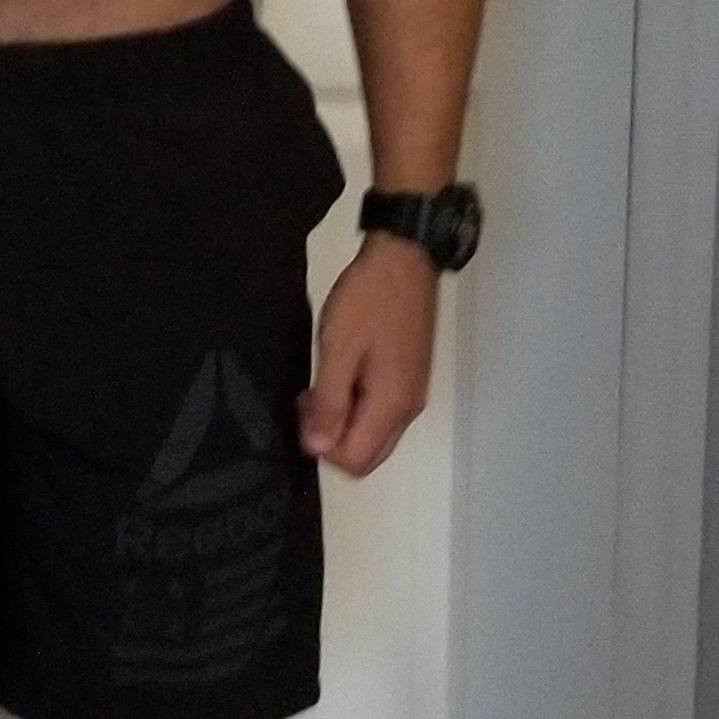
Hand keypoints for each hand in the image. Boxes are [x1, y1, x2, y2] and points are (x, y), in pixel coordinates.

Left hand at [296, 238, 439, 475]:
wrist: (405, 257)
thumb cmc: (369, 299)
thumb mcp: (339, 348)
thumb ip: (329, 402)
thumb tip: (318, 449)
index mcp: (393, 405)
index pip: (356, 461)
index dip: (323, 447)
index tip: (305, 408)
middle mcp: (409, 409)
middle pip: (368, 455)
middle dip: (332, 439)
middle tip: (309, 399)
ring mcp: (413, 393)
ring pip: (374, 435)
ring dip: (343, 422)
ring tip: (321, 383)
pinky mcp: (410, 377)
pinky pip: (380, 413)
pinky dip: (356, 406)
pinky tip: (341, 374)